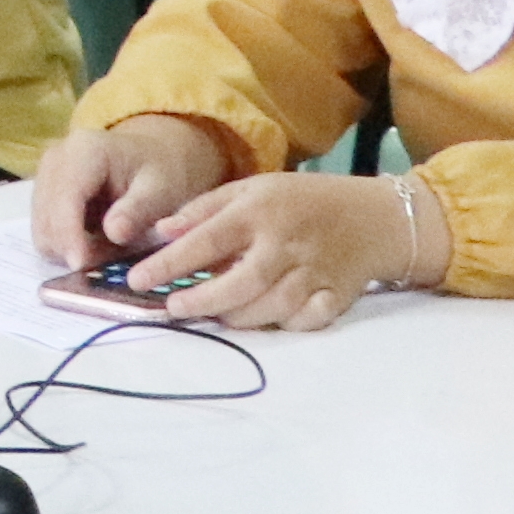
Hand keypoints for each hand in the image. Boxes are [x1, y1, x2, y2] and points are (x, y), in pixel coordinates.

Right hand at [28, 115, 236, 272]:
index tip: (81, 265)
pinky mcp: (43, 192)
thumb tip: (114, 233)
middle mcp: (55, 158)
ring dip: (69, 248)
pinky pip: (46, 230)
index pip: (65, 198)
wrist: (153, 157)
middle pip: (47, 217)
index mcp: (85, 151)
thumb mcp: (162, 191)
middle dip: (72, 246)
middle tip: (109, 261)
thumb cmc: (161, 172)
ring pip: (42, 228)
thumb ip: (137, 211)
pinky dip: (67, 244)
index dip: (69, 234)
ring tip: (107, 249)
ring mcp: (45, 175)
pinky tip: (94, 242)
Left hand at [108, 165, 431, 331]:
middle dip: (201, 301)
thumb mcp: (252, 188)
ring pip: (270, 308)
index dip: (169, 263)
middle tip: (173, 309)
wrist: (375, 217)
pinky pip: (305, 321)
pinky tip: (262, 320)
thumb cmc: (302, 199)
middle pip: (240, 283)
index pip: (206, 240)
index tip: (137, 280)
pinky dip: (281, 325)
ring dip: (235, 317)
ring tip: (212, 314)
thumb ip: (204, 209)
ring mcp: (315, 273)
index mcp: (260, 211)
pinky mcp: (337, 297)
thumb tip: (161, 232)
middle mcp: (286, 244)